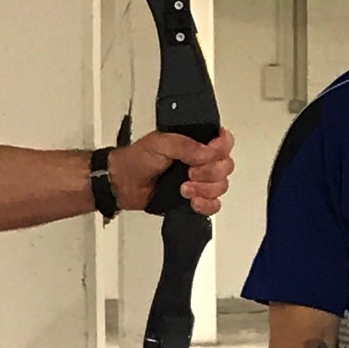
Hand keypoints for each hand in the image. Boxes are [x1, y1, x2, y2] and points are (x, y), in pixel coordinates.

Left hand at [109, 129, 233, 216]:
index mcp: (195, 142)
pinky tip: (193, 202)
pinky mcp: (194, 198)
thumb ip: (185, 145)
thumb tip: (207, 153)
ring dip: (205, 189)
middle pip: (225, 166)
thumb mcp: (160, 143)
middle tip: (189, 173)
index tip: (207, 154)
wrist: (123, 184)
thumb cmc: (137, 160)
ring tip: (184, 189)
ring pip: (221, 186)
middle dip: (210, 172)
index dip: (221, 149)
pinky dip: (207, 205)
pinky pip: (214, 205)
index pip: (224, 142)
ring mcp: (199, 180)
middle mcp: (200, 160)